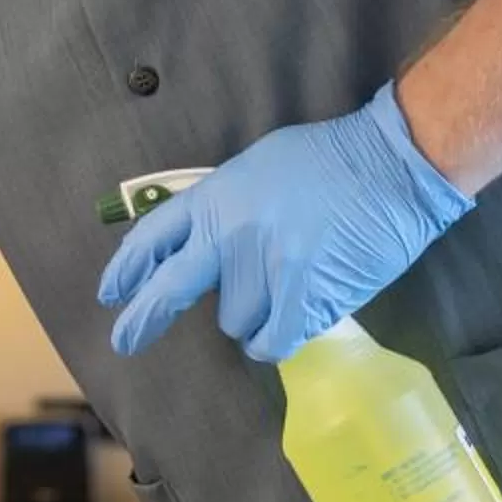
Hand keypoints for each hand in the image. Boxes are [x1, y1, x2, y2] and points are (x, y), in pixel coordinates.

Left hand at [97, 81, 472, 362]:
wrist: (390, 167)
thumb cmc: (330, 160)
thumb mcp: (257, 168)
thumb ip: (227, 208)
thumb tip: (212, 245)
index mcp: (215, 197)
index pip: (154, 236)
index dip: (128, 267)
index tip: (112, 292)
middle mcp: (229, 236)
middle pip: (171, 291)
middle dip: (143, 320)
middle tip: (125, 342)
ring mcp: (264, 271)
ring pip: (234, 321)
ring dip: (253, 314)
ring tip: (285, 286)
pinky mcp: (302, 300)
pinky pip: (272, 341)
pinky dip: (277, 339)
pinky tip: (289, 323)